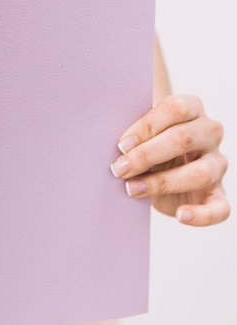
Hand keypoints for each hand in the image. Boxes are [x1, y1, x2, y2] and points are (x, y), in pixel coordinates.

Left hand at [110, 94, 228, 226]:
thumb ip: (131, 131)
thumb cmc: (145, 141)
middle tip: (119, 168)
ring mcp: (216, 163)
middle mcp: (209, 133)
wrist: (158, 165)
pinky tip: (181, 215)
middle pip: (183, 139)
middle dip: (146, 155)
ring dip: (162, 182)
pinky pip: (219, 208)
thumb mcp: (139, 131)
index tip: (121, 144)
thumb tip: (105, 140)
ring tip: (132, 188)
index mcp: (192, 108)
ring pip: (199, 172)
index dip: (147, 126)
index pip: (176, 109)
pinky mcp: (216, 193)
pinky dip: (202, 215)